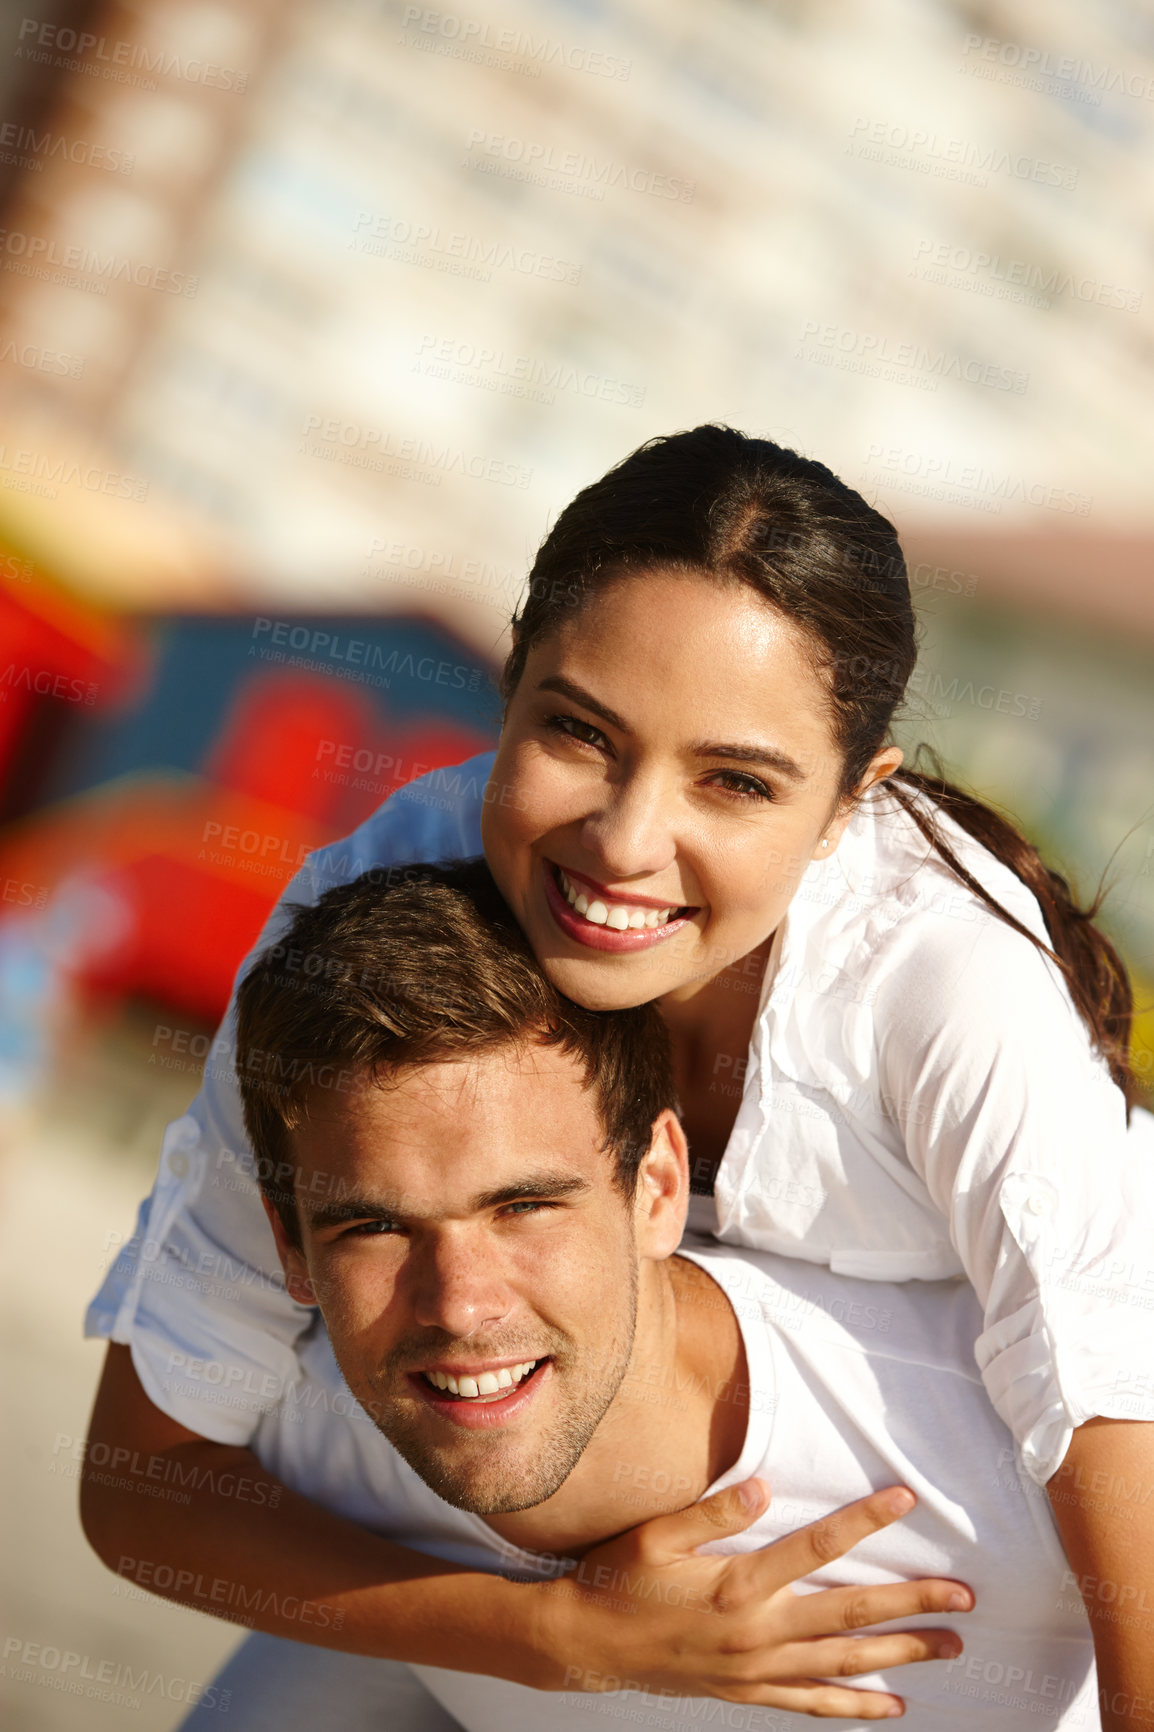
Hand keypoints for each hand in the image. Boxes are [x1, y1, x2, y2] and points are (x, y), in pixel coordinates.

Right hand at [536, 1480, 971, 1717]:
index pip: (816, 1548)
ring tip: (951, 1645)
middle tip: (966, 1596)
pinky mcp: (749, 1691)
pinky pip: (814, 1702)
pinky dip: (857, 1706)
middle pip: (851, 1616)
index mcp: (738, 1585)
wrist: (590, 1644)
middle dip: (914, 1604)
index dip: (863, 1521)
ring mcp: (757, 1669)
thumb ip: (713, 1509)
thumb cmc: (621, 1579)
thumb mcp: (657, 1534)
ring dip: (903, 1655)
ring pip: (845, 1664)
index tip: (905, 1499)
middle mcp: (757, 1632)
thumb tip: (764, 1488)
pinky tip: (893, 1706)